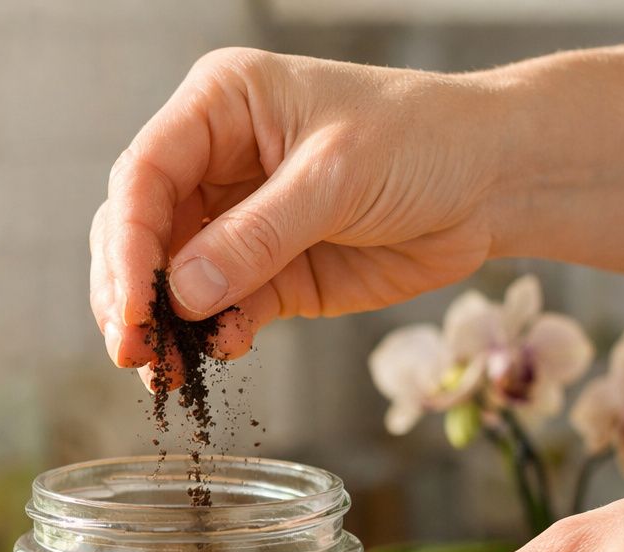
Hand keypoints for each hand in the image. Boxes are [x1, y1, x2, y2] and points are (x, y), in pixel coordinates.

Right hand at [90, 47, 500, 376]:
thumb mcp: (339, 176)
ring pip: (167, 279)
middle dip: (128, 293)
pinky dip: (210, 338)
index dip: (127, 243)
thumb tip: (182, 293)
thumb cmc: (426, 140)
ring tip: (162, 371)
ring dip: (160, 327)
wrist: (496, 181)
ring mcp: (235, 222)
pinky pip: (218, 312)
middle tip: (134, 351)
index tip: (131, 306)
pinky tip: (219, 354)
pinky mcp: (264, 274)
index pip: (145, 174)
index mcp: (221, 107)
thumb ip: (258, 235)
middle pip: (138, 230)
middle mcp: (214, 161)